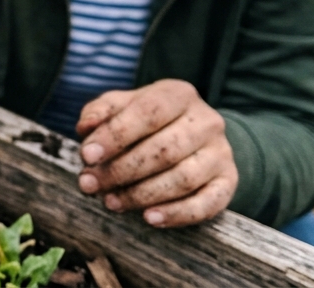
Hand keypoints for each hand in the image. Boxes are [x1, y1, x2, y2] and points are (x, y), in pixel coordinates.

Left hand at [74, 79, 237, 227]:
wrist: (196, 137)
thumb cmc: (149, 122)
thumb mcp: (124, 107)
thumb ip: (101, 112)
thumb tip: (86, 127)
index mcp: (179, 95)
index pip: (147, 113)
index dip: (115, 135)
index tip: (87, 156)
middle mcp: (206, 121)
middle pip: (164, 150)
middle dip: (121, 171)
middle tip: (90, 185)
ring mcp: (221, 153)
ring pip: (182, 179)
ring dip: (141, 195)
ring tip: (111, 202)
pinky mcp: (228, 182)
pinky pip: (206, 204)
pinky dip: (176, 214)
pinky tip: (149, 218)